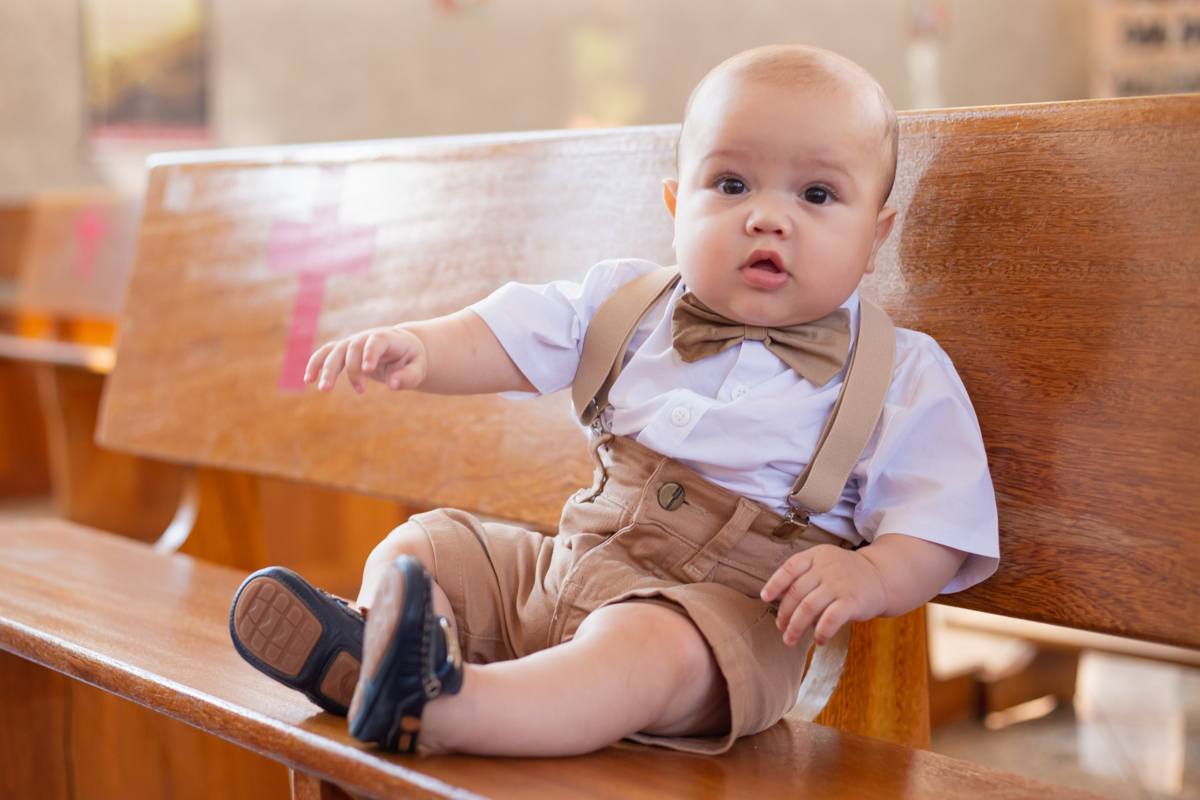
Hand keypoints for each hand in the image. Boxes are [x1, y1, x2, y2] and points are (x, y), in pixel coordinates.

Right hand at [304, 326, 426, 393]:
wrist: (401, 348)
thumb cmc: (411, 359)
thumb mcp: (418, 368)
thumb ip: (409, 377)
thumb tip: (393, 386)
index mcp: (388, 338)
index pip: (377, 341)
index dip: (370, 353)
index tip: (368, 370)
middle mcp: (367, 337)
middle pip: (353, 347)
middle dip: (352, 369)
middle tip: (359, 391)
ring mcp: (353, 342)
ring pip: (335, 350)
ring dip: (327, 368)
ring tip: (324, 389)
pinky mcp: (344, 351)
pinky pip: (326, 353)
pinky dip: (316, 364)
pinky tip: (308, 379)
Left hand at [759, 544, 887, 646]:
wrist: (881, 577)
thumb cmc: (846, 574)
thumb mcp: (825, 564)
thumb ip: (804, 576)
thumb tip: (778, 597)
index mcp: (817, 555)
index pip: (790, 567)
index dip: (775, 583)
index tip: (765, 598)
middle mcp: (826, 568)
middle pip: (796, 592)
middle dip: (784, 613)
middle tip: (780, 627)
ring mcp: (839, 584)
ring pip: (808, 608)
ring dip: (796, 627)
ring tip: (790, 639)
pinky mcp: (851, 602)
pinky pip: (830, 620)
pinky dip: (820, 633)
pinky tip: (818, 641)